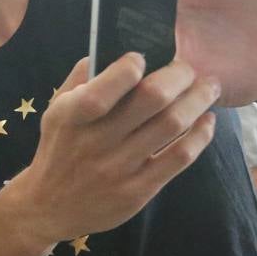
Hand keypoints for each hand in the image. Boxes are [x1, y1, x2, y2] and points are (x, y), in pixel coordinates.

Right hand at [10, 55, 218, 244]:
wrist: (48, 207)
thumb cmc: (58, 150)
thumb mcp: (55, 111)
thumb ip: (80, 80)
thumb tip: (111, 48)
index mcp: (72, 116)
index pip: (107, 86)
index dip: (132, 65)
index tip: (142, 58)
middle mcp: (96, 142)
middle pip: (152, 99)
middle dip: (179, 75)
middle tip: (189, 69)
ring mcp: (118, 168)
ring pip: (172, 125)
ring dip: (198, 100)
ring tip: (209, 88)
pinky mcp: (138, 191)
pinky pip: (179, 157)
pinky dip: (200, 135)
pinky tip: (207, 121)